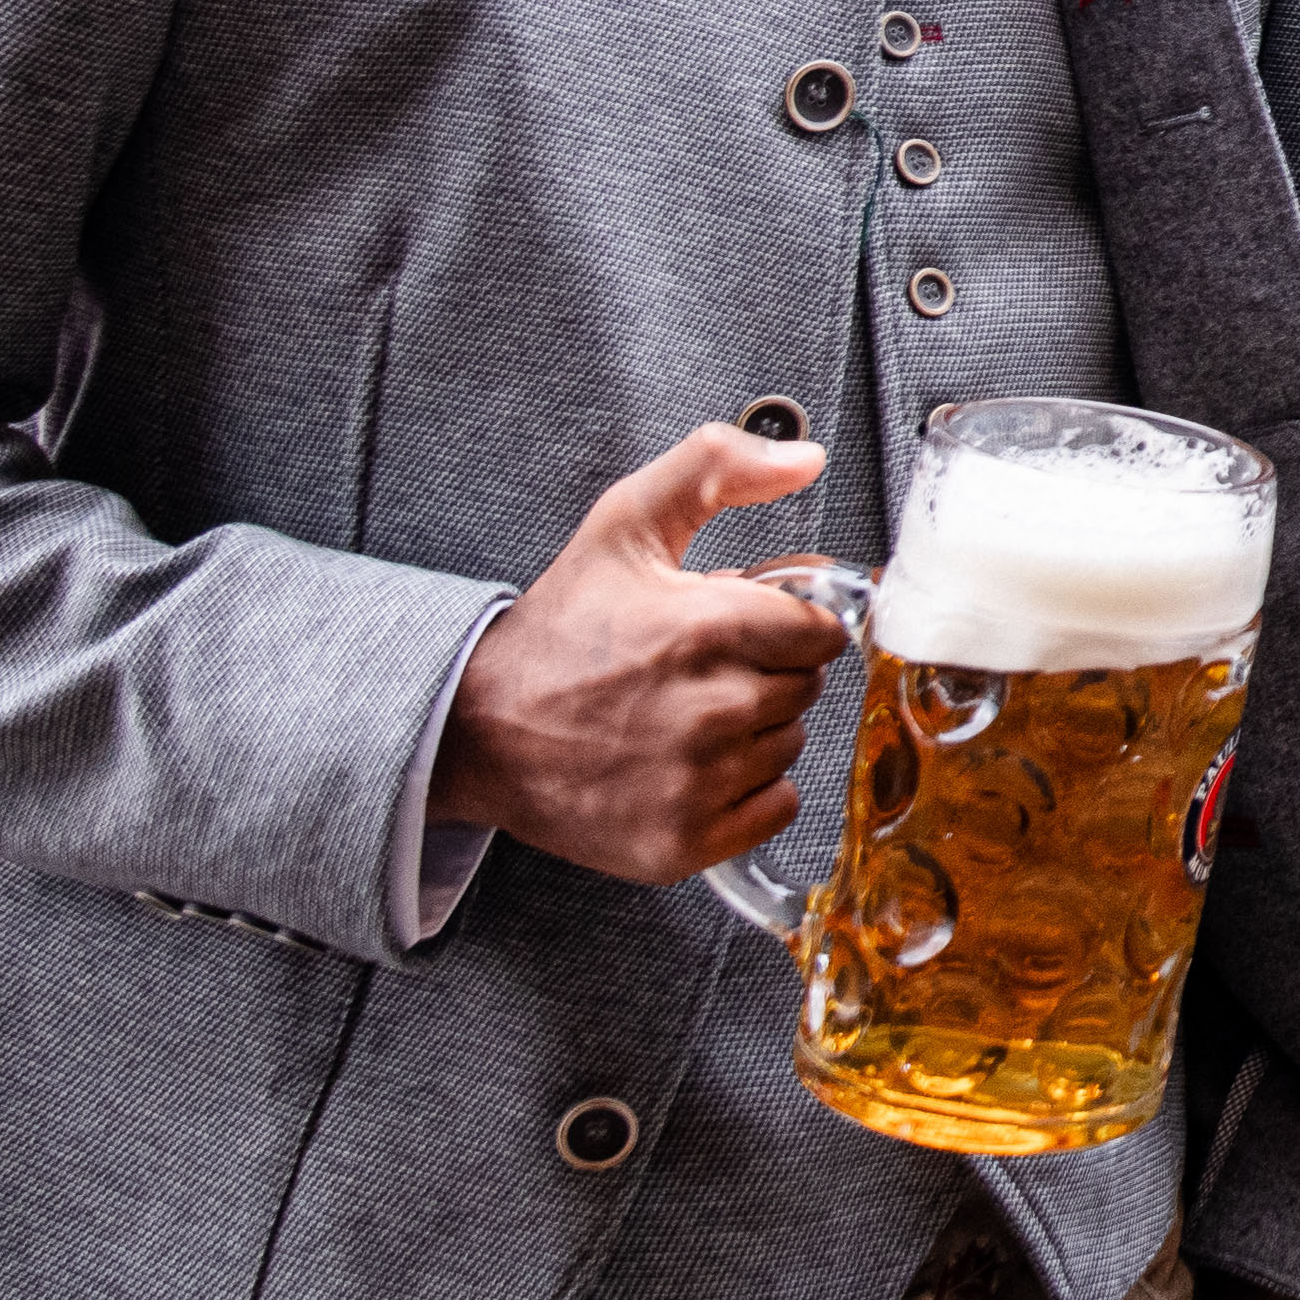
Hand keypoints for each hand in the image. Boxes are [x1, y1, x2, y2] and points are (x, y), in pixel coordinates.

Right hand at [432, 427, 857, 886]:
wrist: (477, 730)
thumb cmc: (557, 631)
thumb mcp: (625, 524)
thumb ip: (716, 469)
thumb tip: (804, 458)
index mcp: (706, 628)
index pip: (822, 632)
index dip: (786, 624)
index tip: (744, 627)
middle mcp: (709, 710)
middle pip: (807, 688)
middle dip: (766, 672)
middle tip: (699, 669)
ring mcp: (697, 783)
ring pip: (791, 745)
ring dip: (755, 729)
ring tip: (684, 715)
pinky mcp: (685, 841)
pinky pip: (777, 807)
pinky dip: (747, 790)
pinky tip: (692, 765)